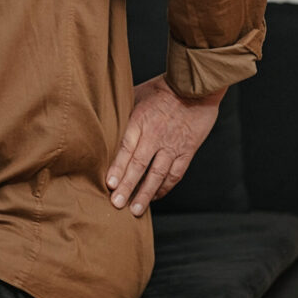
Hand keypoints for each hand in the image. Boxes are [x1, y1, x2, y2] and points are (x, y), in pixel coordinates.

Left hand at [106, 75, 224, 215]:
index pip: (126, 148)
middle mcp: (155, 136)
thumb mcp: (136, 95)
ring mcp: (172, 145)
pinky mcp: (186, 151)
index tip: (110, 184)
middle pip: (139, 165)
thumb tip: (103, 120)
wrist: (194, 88)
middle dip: (127, 186)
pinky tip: (156, 197)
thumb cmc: (162, 89)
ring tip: (135, 209)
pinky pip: (175, 173)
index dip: (118, 167)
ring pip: (158, 174)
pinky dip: (165, 187)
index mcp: (140, 121)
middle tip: (117, 204)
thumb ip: (122, 112)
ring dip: (146, 193)